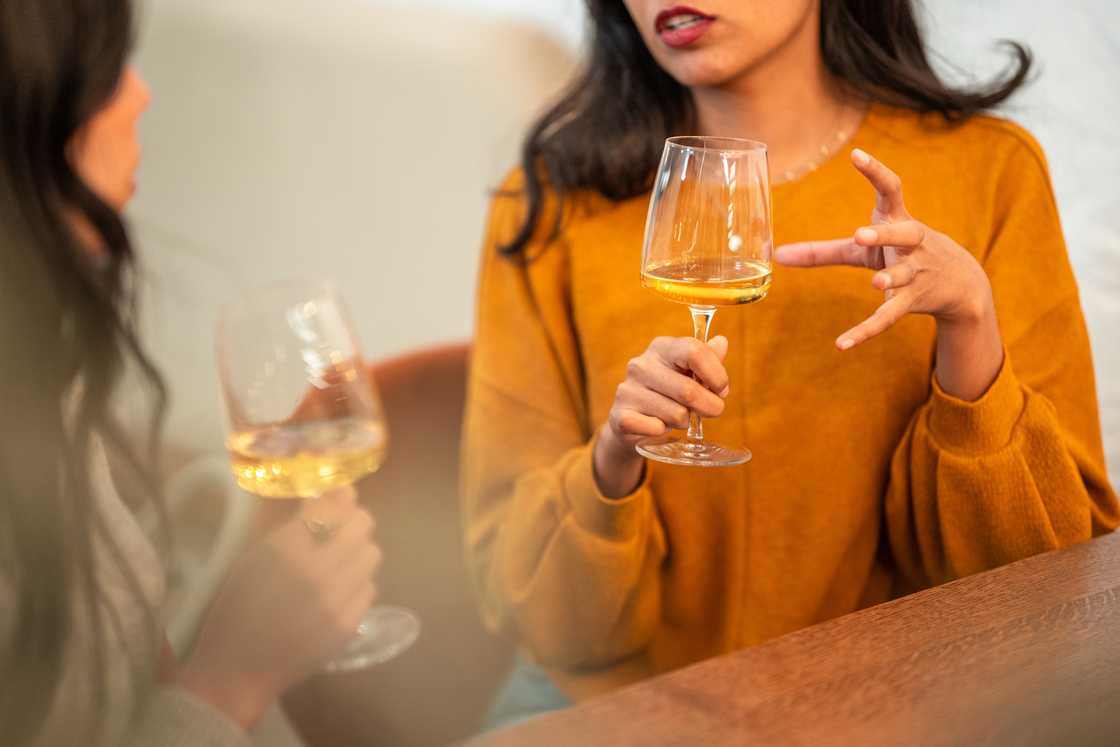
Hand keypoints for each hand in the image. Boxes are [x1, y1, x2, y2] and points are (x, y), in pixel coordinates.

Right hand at [178, 486, 380, 727]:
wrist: (239, 669)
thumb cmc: (238, 607)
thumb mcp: (255, 558)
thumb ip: (296, 524)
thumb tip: (335, 492)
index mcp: (286, 550)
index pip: (331, 506)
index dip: (336, 498)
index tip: (333, 498)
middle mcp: (317, 570)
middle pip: (362, 523)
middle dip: (351, 521)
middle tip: (337, 530)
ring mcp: (337, 599)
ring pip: (372, 553)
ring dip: (357, 551)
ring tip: (337, 562)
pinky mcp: (349, 624)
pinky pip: (369, 587)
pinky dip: (357, 584)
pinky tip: (337, 591)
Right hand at [594, 335, 728, 497]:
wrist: (632, 423)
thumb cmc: (668, 394)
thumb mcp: (689, 373)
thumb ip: (707, 359)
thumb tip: (722, 342)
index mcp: (661, 348)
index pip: (695, 351)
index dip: (716, 374)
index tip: (722, 389)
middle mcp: (641, 365)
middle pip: (689, 390)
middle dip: (710, 406)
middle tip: (712, 410)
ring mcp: (627, 390)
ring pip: (676, 414)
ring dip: (685, 421)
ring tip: (676, 417)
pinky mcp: (620, 417)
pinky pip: (656, 428)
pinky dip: (664, 432)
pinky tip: (658, 426)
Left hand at [775, 148, 1003, 399]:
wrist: (961, 283)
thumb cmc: (903, 255)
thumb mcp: (864, 249)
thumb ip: (822, 250)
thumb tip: (776, 255)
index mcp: (899, 220)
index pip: (892, 189)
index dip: (875, 172)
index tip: (856, 155)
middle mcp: (912, 243)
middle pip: (904, 235)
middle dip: (885, 234)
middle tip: (862, 233)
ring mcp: (916, 273)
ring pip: (903, 277)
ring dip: (891, 279)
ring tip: (878, 282)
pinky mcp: (914, 301)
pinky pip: (888, 317)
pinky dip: (865, 331)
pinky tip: (841, 344)